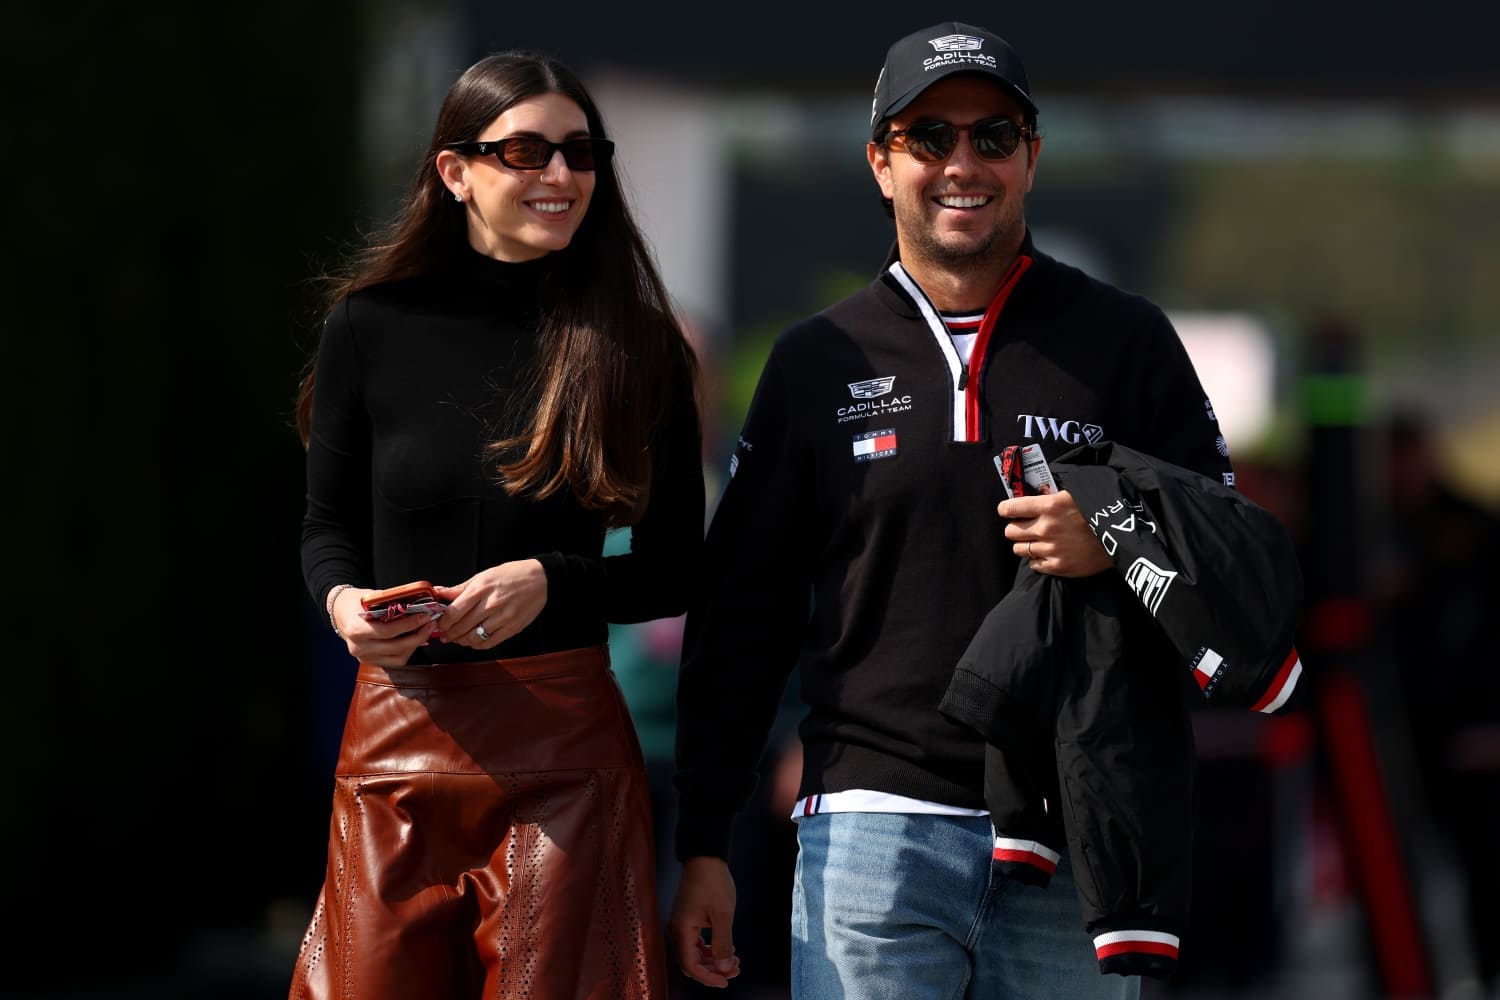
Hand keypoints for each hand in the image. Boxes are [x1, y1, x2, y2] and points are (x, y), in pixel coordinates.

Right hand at [329, 586, 439, 666]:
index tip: (424, 616)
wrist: (341, 612)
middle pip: (395, 647)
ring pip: (397, 658)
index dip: (409, 625)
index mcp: (356, 629)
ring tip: (425, 631)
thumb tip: (418, 604)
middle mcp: (358, 647)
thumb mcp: (371, 597)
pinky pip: (393, 660)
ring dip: (415, 645)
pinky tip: (414, 639)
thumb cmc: (357, 601)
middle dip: (417, 636)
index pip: (387, 631)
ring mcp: (363, 656)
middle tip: (430, 624)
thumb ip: (391, 603)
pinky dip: (407, 650)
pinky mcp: (369, 661)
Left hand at [434, 558, 547, 648]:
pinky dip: (478, 645)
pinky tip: (473, 641)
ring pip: (474, 637)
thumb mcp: (484, 575)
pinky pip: (490, 642)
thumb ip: (460, 588)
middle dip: (449, 634)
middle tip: (444, 635)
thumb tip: (439, 593)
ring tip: (458, 639)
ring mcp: (503, 617)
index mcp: (482, 588)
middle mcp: (492, 604)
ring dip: (462, 641)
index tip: (438, 624)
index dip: (443, 622)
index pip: (454, 611)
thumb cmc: (512, 575)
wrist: (541, 580)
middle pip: (462, 626)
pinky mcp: (513, 628)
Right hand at [668, 857, 740, 987]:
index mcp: (682, 930)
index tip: (725, 980)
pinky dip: (709, 949)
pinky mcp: (686, 919)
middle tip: (734, 970)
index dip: (708, 977)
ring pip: (694, 953)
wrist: (705, 857)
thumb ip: (723, 943)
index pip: (691, 965)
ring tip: (734, 960)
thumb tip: (724, 968)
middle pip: (691, 962)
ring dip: (712, 960)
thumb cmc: (713, 882)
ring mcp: (681, 924)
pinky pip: (695, 942)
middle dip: (712, 970)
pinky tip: (725, 947)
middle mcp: (677, 930)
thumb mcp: (723, 914)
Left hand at [998, 489, 1111, 577]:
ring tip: (1037, 541)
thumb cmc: (1099, 510)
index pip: (1010, 508)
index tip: (1008, 511)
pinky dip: (1037, 560)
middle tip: (1025, 527)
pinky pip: (1033, 565)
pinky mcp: (1058, 567)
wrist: (1122, 537)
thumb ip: (1053, 493)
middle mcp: (1046, 528)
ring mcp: (1051, 549)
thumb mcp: (1076, 493)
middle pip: (1010, 531)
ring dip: (1025, 544)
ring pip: (1018, 549)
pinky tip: (1047, 553)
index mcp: (1049, 505)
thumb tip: (1037, 492)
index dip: (1006, 509)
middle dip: (1015, 528)